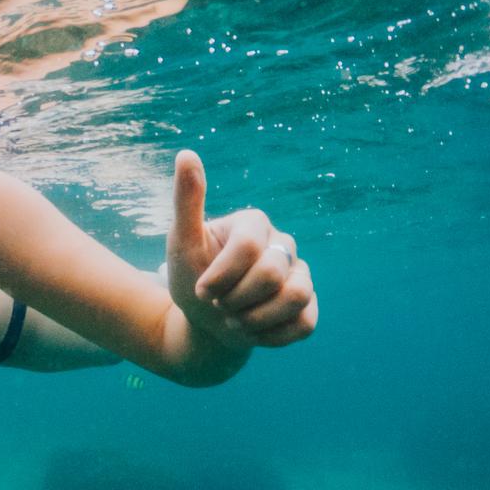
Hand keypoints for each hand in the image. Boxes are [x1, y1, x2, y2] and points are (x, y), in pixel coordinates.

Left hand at [165, 151, 317, 347]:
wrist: (203, 322)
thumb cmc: (190, 278)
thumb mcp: (181, 242)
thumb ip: (186, 200)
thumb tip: (186, 154)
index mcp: (254, 223)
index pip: (248, 249)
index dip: (220, 278)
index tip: (201, 289)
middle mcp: (283, 244)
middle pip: (272, 275)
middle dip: (236, 299)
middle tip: (219, 304)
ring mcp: (300, 275)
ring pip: (296, 298)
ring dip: (256, 319)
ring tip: (236, 319)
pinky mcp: (309, 306)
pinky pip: (305, 324)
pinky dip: (272, 336)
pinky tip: (254, 331)